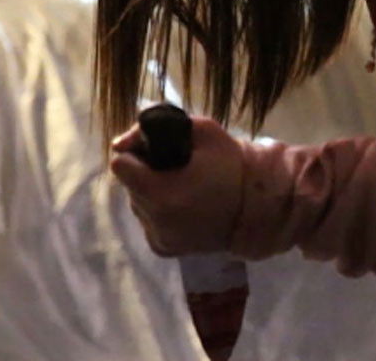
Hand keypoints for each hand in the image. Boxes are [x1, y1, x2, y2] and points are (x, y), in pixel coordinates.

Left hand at [110, 117, 246, 256]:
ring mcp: (158, 238)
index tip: (155, 151)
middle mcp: (154, 220)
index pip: (120, 165)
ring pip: (137, 204)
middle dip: (145, 173)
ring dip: (151, 193)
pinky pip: (148, 222)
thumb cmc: (230, 164)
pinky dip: (159, 212)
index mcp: (160, 192)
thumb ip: (158, 127)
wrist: (256, 207)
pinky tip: (183, 206)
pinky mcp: (163, 249)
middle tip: (175, 169)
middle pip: (129, 185)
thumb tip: (119, 143)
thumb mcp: (203, 131)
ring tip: (182, 187)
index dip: (136, 152)